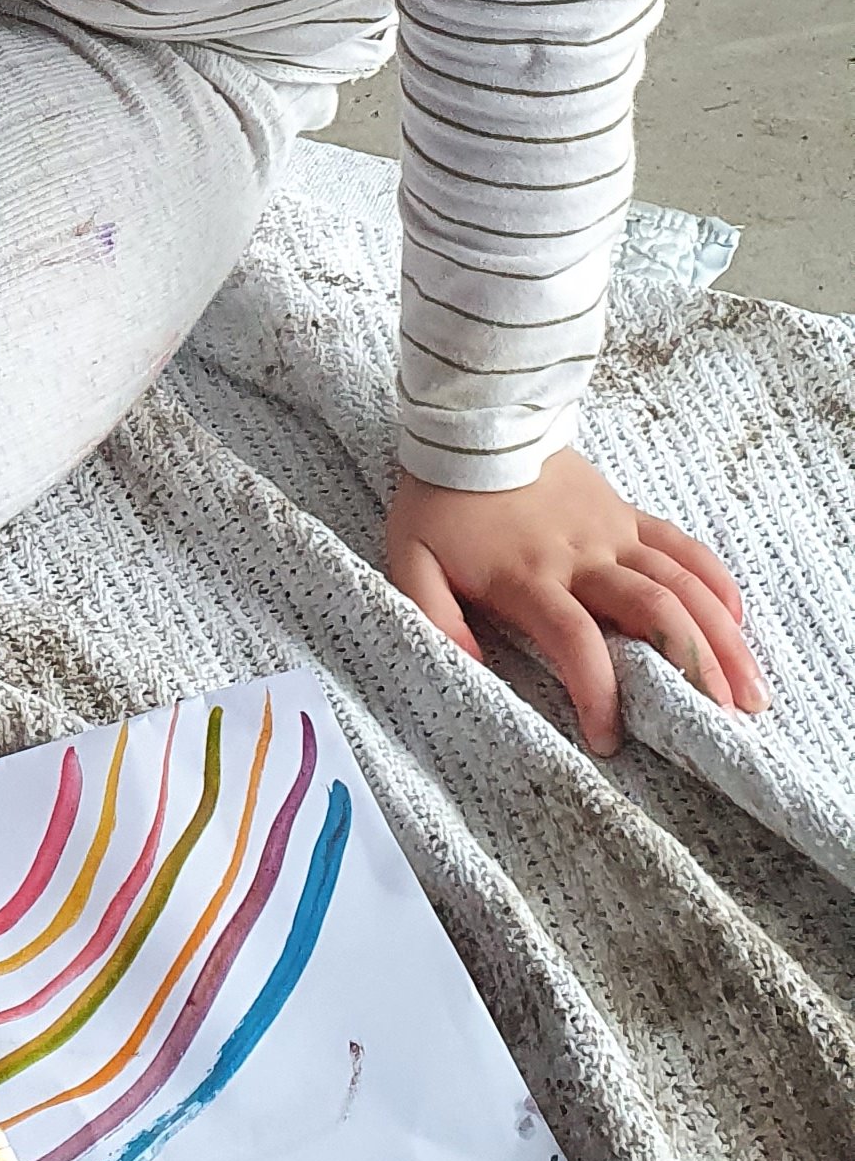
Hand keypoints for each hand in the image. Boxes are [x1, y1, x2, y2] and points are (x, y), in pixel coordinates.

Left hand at [386, 446, 768, 756]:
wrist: (472, 422)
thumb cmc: (440, 502)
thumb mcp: (410, 563)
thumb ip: (435, 620)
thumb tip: (473, 674)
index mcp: (530, 577)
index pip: (576, 641)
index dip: (598, 691)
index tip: (608, 738)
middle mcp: (582, 557)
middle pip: (653, 612)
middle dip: (692, 670)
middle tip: (720, 722)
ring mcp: (612, 532)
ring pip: (681, 584)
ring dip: (721, 637)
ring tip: (749, 689)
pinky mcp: (626, 513)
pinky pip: (681, 546)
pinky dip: (715, 580)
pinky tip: (738, 617)